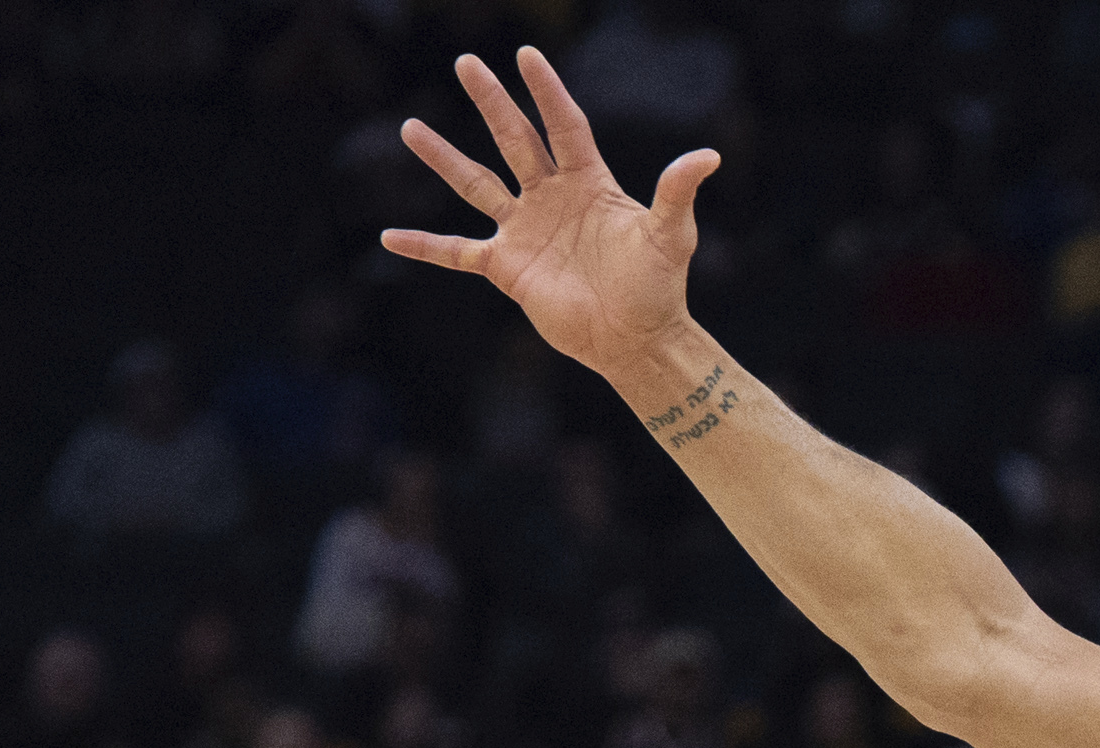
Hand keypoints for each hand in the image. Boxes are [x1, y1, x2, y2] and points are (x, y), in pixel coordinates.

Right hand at [382, 49, 718, 387]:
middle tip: (466, 62)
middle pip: (515, 139)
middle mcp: (551, 198)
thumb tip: (709, 155)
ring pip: (476, 184)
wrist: (636, 341)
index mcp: (588, 183)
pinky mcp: (507, 267)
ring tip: (410, 127)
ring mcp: (525, 230)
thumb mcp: (669, 236)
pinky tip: (390, 237)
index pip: (564, 126)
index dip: (547, 92)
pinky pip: (457, 251)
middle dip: (492, 101)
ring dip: (444, 158)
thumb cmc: (658, 288)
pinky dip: (425, 245)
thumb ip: (677, 193)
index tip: (526, 55)